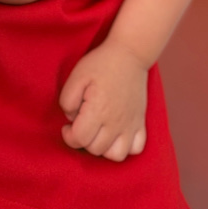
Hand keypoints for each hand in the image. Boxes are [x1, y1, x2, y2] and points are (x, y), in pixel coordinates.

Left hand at [59, 40, 147, 161]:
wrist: (130, 53)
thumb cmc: (101, 63)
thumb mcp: (77, 75)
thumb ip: (67, 100)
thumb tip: (71, 119)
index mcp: (98, 110)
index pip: (80, 139)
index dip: (68, 136)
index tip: (67, 127)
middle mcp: (116, 122)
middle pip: (95, 150)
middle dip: (83, 141)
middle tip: (81, 124)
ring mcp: (131, 124)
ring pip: (116, 155)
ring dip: (103, 149)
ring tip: (97, 133)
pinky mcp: (141, 122)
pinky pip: (136, 149)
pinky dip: (125, 148)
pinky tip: (116, 136)